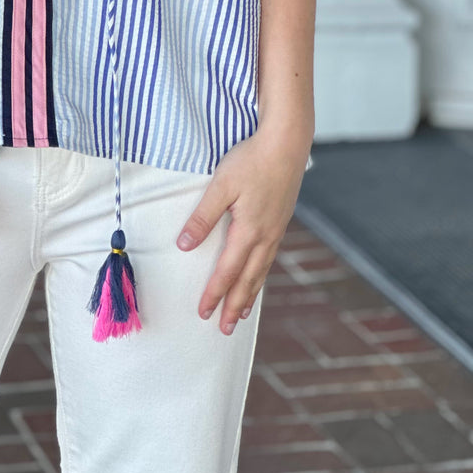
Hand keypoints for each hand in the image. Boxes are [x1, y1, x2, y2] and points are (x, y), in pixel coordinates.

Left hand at [176, 122, 310, 332]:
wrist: (287, 143)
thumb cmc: (251, 160)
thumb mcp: (221, 186)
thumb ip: (203, 217)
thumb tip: (184, 246)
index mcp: (249, 231)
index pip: (227, 271)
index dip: (214, 293)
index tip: (203, 312)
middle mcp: (266, 237)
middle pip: (248, 280)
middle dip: (234, 305)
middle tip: (223, 329)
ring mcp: (276, 230)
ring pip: (261, 271)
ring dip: (250, 294)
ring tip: (241, 314)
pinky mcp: (281, 220)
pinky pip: (269, 258)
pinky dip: (261, 275)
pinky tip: (257, 275)